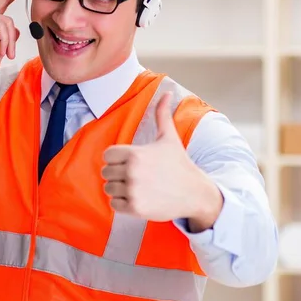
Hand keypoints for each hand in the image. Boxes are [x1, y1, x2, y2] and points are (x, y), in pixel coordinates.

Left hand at [102, 92, 222, 225]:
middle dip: (118, 174)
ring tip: (137, 187)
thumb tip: (166, 92)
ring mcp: (133, 191)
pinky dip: (122, 203)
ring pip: (108, 189)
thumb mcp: (169, 137)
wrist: (195, 192)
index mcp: (135, 153)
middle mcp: (131, 171)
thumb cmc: (179, 164)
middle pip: (106, 172)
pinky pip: (114, 204)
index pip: (107, 156)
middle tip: (136, 176)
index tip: (130, 162)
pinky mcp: (135, 208)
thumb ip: (162, 115)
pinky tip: (137, 198)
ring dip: (119, 189)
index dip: (116, 159)